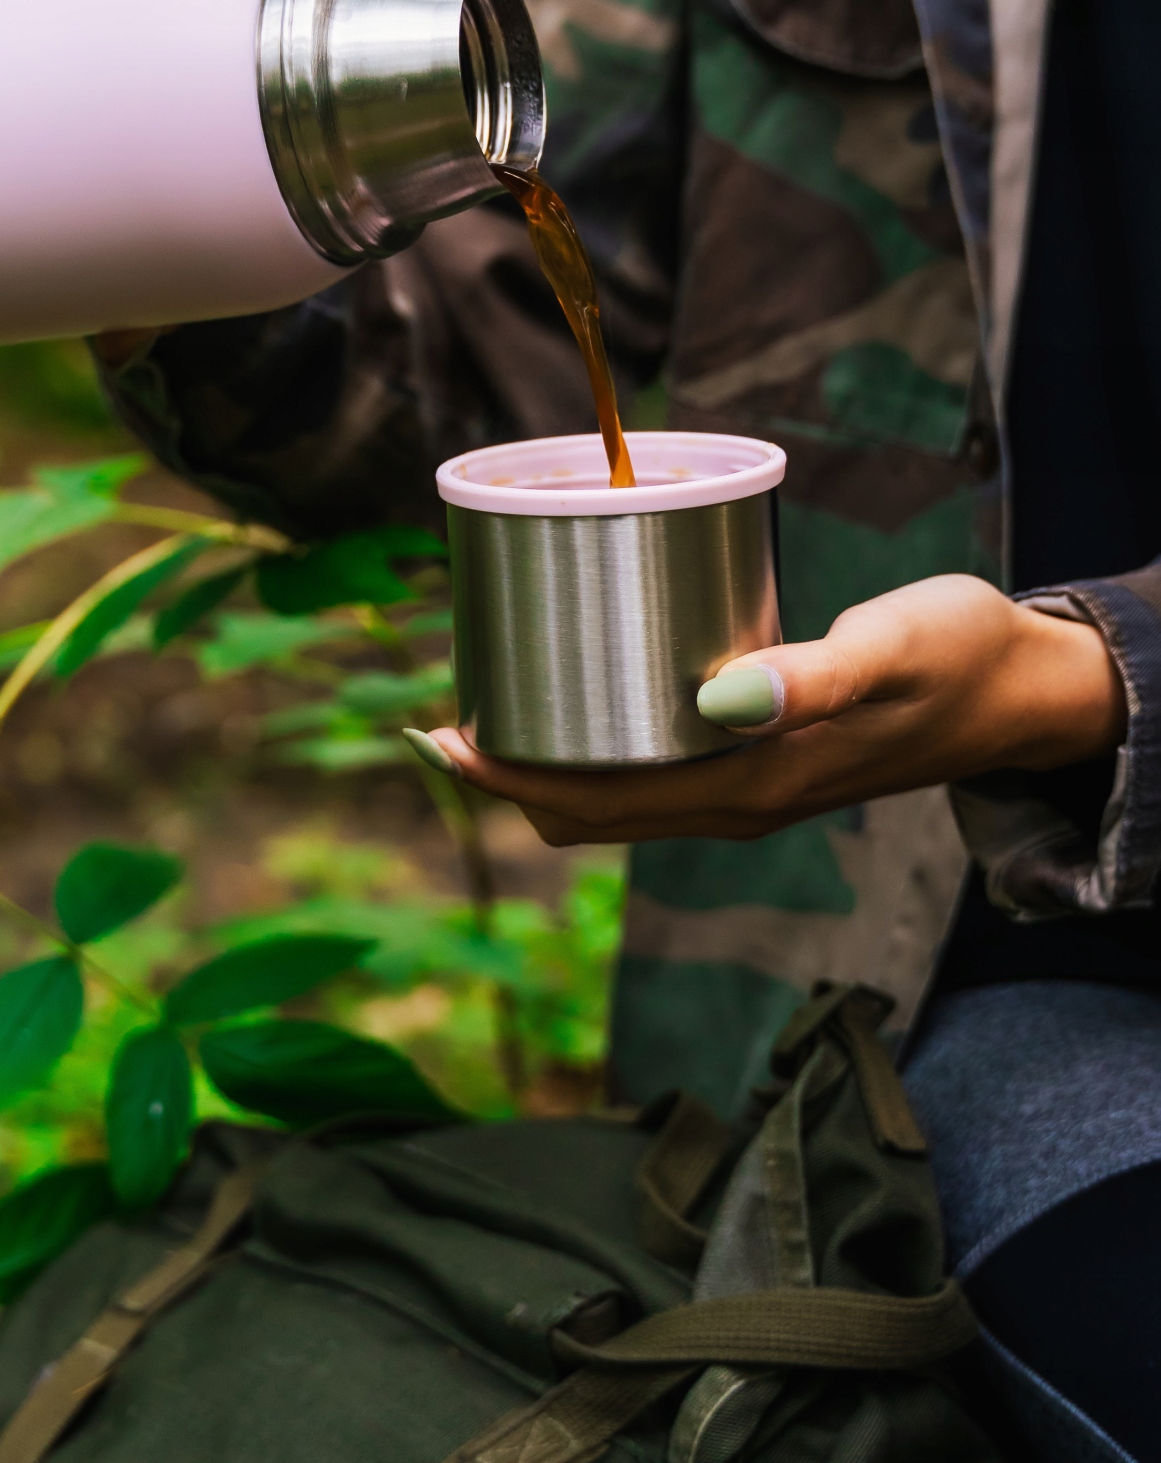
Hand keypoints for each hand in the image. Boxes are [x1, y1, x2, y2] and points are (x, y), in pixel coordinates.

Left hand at [414, 574, 1126, 846]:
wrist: (1021, 689)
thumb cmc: (957, 658)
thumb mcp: (892, 652)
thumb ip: (813, 676)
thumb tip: (722, 697)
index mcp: (753, 783)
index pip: (600, 803)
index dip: (512, 777)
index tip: (446, 731)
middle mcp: (738, 800)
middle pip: (590, 810)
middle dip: (506, 773)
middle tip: (440, 709)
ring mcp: (748, 788)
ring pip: (616, 797)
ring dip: (543, 763)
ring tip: (483, 703)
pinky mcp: (760, 759)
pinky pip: (651, 773)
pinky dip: (593, 748)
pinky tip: (570, 698)